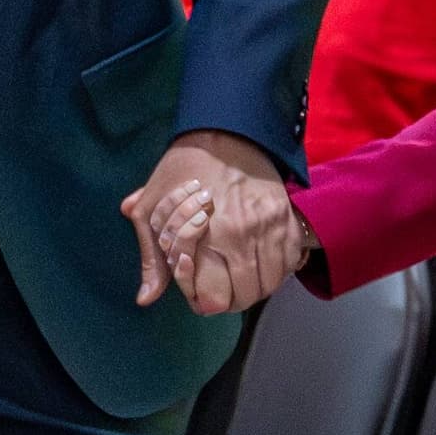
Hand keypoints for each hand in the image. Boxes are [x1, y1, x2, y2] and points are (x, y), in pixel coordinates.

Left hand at [120, 130, 305, 316]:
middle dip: (229, 300)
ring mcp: (271, 227)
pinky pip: (290, 263)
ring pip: (270, 283)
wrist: (225, 133)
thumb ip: (152, 259)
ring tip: (238, 279)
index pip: (215, 298)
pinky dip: (277, 271)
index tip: (196, 292)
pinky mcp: (288, 219)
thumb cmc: (182, 173)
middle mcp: (243, 234)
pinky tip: (260, 264)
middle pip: (245, 296)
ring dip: (255, 288)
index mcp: (207, 234)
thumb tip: (145, 298)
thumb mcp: (154, 212)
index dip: (203, 301)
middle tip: (218, 288)